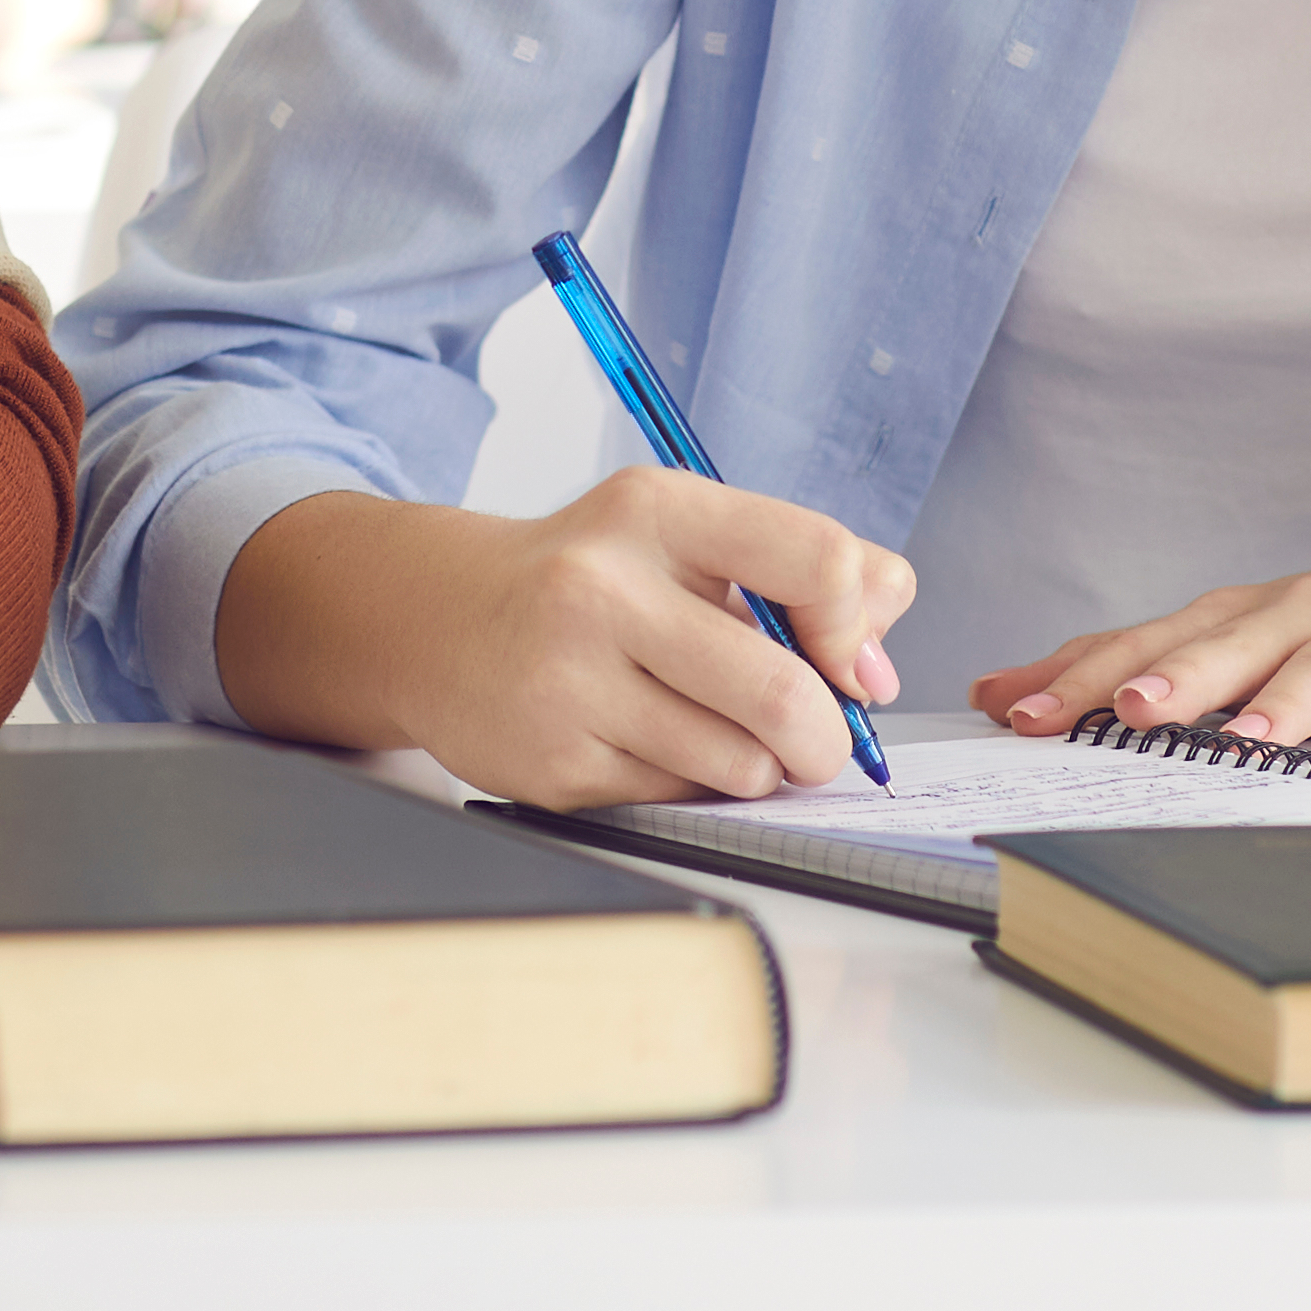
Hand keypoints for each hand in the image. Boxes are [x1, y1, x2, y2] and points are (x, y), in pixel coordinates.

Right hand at [221, 476, 908, 810]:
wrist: (435, 621)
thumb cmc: (586, 579)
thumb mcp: (686, 536)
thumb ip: (803, 574)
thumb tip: (875, 664)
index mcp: (655, 510)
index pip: (816, 559)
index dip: (854, 626)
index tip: (846, 659)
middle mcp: (603, 589)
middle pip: (784, 694)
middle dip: (825, 738)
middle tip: (816, 742)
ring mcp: (569, 683)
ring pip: (737, 766)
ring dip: (756, 768)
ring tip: (718, 734)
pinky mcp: (550, 766)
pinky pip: (676, 800)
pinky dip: (689, 787)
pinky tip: (647, 745)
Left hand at [973, 524, 1310, 770]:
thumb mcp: (1275, 636)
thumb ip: (1171, 665)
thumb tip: (1033, 695)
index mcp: (1258, 614)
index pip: (1155, 640)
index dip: (1084, 673)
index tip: (1011, 706)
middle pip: (1230, 644)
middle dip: (1170, 678)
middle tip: (1117, 713)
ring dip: (1289, 701)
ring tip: (1247, 740)